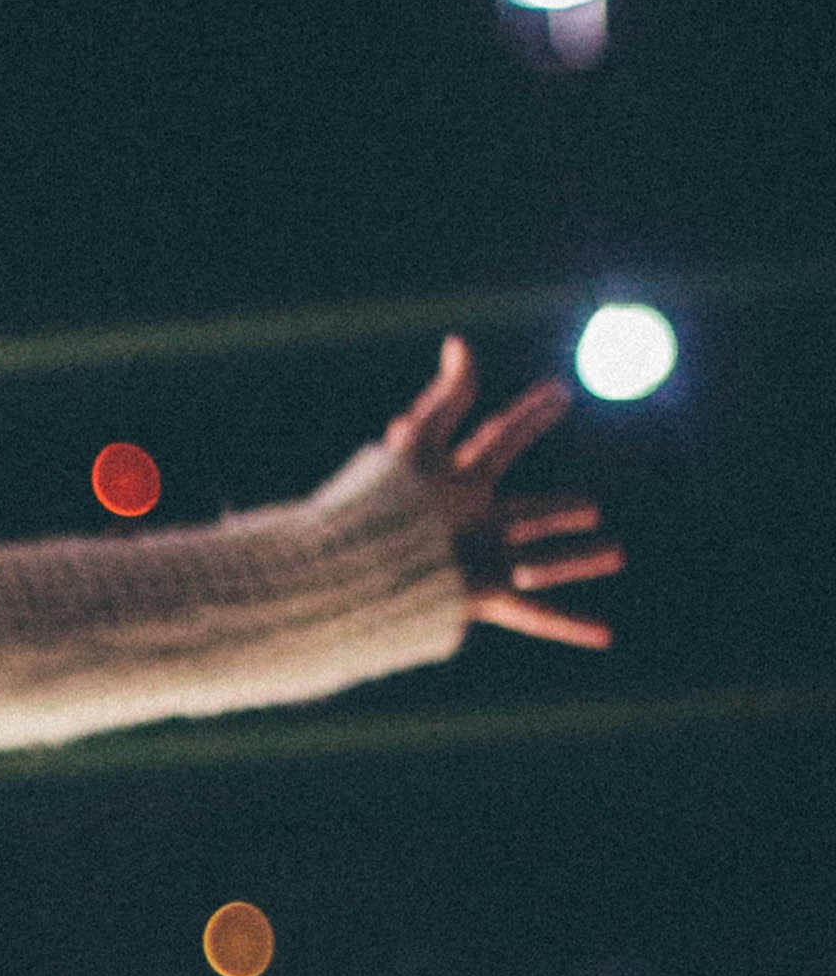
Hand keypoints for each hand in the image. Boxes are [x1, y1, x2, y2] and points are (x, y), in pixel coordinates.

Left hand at [382, 335, 623, 647]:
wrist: (356, 573)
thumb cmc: (382, 506)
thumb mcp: (418, 445)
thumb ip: (446, 399)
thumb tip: (461, 341)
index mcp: (455, 480)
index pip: (501, 438)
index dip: (530, 414)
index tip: (561, 391)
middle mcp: (473, 522)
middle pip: (528, 512)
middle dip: (557, 510)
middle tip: (591, 505)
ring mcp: (482, 560)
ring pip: (544, 557)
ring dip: (580, 557)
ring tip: (619, 552)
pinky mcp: (484, 596)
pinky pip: (538, 614)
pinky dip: (573, 624)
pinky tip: (606, 634)